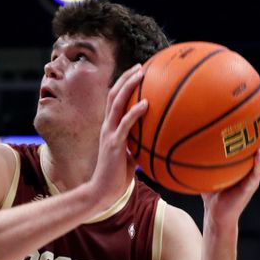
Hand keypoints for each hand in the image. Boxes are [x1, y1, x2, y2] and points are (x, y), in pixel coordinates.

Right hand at [87, 63, 147, 210]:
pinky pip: (125, 124)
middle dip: (126, 79)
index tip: (137, 74)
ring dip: (129, 86)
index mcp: (109, 129)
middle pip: (113, 95)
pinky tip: (146, 103)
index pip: (114, 101)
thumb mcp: (131, 156)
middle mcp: (107, 127)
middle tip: (140, 67)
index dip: (123, 86)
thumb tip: (156, 140)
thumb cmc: (118, 177)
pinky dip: (135, 112)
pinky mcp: (114, 144)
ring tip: (142, 74)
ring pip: (116, 103)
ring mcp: (109, 134)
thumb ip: (139, 145)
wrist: (103, 192)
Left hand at [201, 97, 259, 227]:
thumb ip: (194, 153)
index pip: (254, 132)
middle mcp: (253, 162)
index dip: (257, 116)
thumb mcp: (201, 167)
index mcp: (244, 156)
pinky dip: (258, 162)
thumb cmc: (209, 190)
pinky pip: (257, 172)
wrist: (216, 215)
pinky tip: (256, 153)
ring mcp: (255, 173)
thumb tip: (173, 135)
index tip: (255, 96)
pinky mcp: (251, 186)